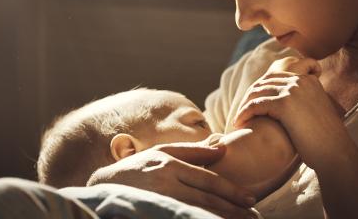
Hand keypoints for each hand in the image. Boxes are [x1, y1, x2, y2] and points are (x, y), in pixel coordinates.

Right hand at [87, 142, 258, 218]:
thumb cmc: (137, 167)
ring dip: (220, 218)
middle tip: (254, 217)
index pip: (208, 180)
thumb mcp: (162, 152)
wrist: (103, 187)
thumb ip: (193, 151)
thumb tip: (223, 145)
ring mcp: (159, 199)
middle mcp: (166, 182)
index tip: (250, 200)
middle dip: (233, 209)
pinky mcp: (152, 211)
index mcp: (170, 164)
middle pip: (207, 198)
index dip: (231, 191)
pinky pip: (181, 217)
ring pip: (197, 211)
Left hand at [233, 58, 349, 169]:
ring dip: (245, 105)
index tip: (253, 102)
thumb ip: (300, 102)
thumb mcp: (314, 112)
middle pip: (264, 82)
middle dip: (251, 96)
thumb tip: (278, 105)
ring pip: (258, 91)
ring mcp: (293, 90)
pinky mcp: (285, 103)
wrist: (335, 151)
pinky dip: (244, 113)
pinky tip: (239, 123)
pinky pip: (256, 104)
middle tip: (243, 111)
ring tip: (239, 119)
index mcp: (309, 81)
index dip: (262, 88)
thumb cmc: (324, 139)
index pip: (277, 75)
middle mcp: (301, 80)